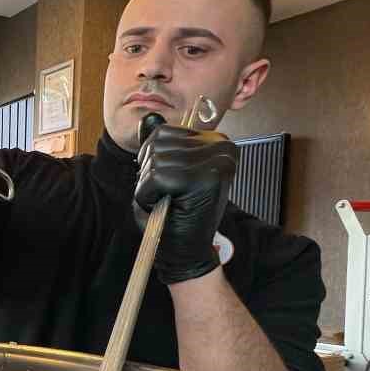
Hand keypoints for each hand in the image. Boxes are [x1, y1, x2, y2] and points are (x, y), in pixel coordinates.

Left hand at [133, 124, 238, 283]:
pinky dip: (148, 195)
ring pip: (154, 160)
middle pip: (157, 144)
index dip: (153, 159)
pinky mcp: (204, 179)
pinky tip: (163, 206)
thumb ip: (158, 144)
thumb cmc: (176, 213)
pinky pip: (154, 177)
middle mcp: (222, 147)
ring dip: (148, 185)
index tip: (169, 182)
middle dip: (149, 173)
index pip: (164, 132)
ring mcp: (216, 162)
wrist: (188, 252)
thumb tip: (147, 118)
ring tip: (166, 201)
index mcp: (218, 142)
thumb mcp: (167, 170)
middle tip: (166, 195)